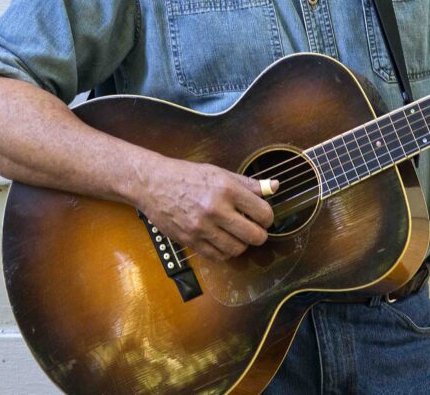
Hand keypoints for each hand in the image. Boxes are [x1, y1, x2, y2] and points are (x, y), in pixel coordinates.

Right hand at [137, 157, 277, 260]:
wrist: (154, 184)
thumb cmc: (188, 176)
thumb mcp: (221, 173)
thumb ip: (249, 184)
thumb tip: (275, 186)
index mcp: (227, 189)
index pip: (263, 213)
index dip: (268, 218)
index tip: (263, 217)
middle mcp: (216, 209)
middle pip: (254, 236)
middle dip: (259, 235)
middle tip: (254, 230)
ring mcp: (202, 228)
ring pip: (237, 249)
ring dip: (241, 244)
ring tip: (236, 234)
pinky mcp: (190, 241)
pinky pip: (218, 256)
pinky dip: (225, 251)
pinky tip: (222, 240)